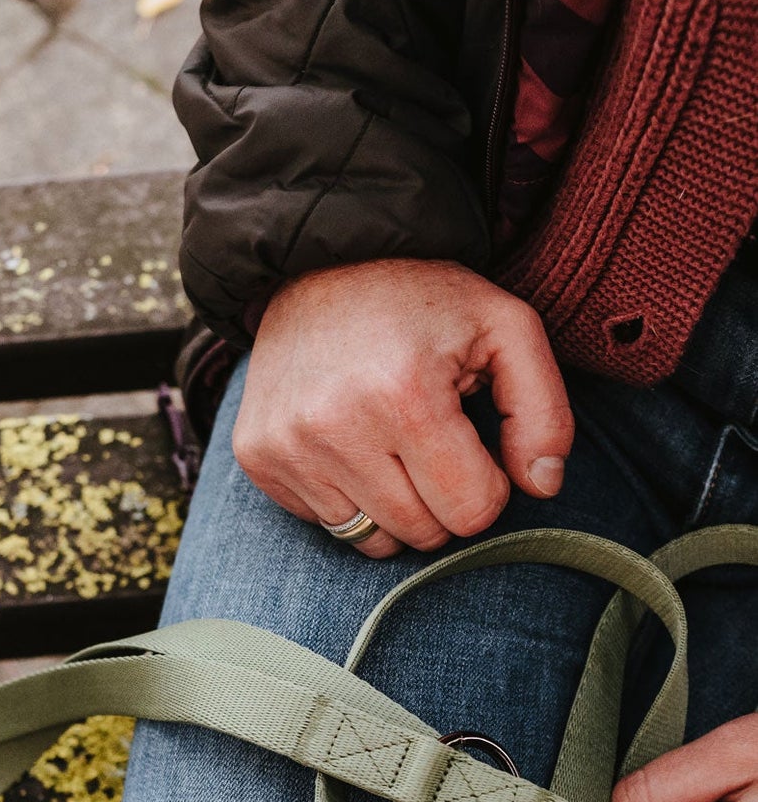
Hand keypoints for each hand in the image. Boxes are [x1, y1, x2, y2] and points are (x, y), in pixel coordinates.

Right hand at [233, 259, 573, 557]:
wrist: (318, 263)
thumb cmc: (422, 300)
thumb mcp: (506, 329)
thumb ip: (543, 412)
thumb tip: (542, 487)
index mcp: (406, 395)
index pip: (471, 511)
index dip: (488, 485)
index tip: (474, 446)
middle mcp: (335, 427)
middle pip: (421, 532)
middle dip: (442, 500)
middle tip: (434, 444)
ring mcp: (287, 446)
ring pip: (370, 539)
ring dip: (395, 506)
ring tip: (390, 444)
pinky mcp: (257, 456)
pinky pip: (323, 522)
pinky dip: (347, 497)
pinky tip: (348, 444)